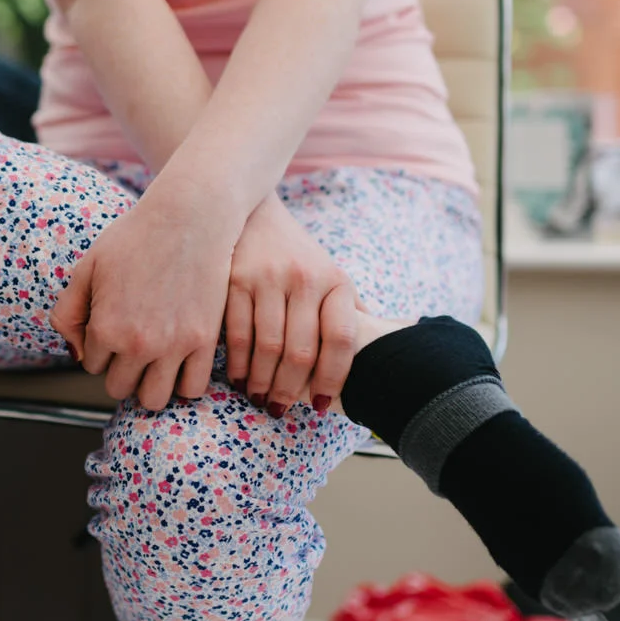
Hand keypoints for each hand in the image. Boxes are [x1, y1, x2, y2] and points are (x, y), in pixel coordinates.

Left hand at [52, 191, 237, 410]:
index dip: (98, 347)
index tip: (111, 326)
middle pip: (119, 388)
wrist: (189, 217)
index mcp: (106, 328)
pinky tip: (179, 362)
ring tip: (152, 361)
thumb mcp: (87, 268)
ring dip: (149, 384)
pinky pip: (192, 388)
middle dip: (120, 370)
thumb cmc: (135, 237)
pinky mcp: (204, 342)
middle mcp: (138, 344)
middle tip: (130, 345)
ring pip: (154, 400)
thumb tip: (76, 354)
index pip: (91, 365)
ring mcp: (174, 346)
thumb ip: (68, 314)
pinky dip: (183, 383)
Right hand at [224, 197, 359, 414]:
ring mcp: (268, 277)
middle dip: (289, 388)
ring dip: (261, 381)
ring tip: (258, 397)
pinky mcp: (234, 278)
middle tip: (279, 408)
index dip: (332, 378)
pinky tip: (238, 376)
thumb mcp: (330, 274)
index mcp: (336, 282)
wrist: (254, 212)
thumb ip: (349, 311)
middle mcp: (305, 278)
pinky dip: (237, 363)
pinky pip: (236, 332)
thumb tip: (384, 344)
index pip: (341, 340)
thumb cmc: (296, 254)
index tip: (320, 404)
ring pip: (267, 346)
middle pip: (301, 350)